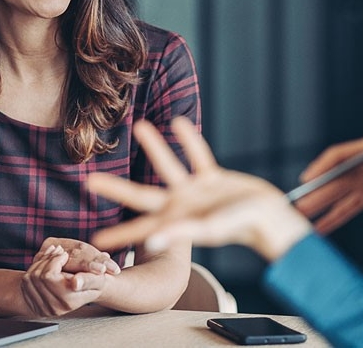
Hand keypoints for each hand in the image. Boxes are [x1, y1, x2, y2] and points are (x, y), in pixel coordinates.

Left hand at [19, 239, 119, 316]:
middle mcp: (54, 307)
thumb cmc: (94, 282)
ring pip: (31, 277)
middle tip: (59, 250)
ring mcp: (43, 307)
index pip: (49, 276)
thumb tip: (75, 282)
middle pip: (38, 275)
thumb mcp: (97, 279)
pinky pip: (26, 282)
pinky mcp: (34, 304)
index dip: (55, 261)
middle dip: (48, 258)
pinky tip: (46, 261)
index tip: (64, 254)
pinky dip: (35, 267)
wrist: (86, 291)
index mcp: (69, 301)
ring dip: (41, 261)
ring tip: (53, 253)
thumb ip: (88, 280)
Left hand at [88, 117, 312, 261]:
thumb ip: (181, 232)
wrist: (271, 218)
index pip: (140, 227)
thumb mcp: (210, 229)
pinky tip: (178, 122)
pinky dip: (189, 140)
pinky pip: (198, 156)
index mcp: (176, 222)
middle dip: (117, 188)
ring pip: (169, 166)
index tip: (95, 238)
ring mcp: (197, 192)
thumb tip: (151, 240)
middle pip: (141, 194)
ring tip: (139, 125)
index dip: (119, 234)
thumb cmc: (243, 228)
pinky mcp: (214, 179)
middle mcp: (181, 206)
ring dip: (155, 147)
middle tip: (91, 180)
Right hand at [294, 109, 362, 233]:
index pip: (339, 157)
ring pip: (336, 195)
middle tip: (295, 207)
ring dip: (319, 206)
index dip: (322, 167)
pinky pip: (347, 208)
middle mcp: (362, 164)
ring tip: (300, 220)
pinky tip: (320, 229)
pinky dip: (333, 218)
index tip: (308, 180)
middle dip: (314, 192)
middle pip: (333, 179)